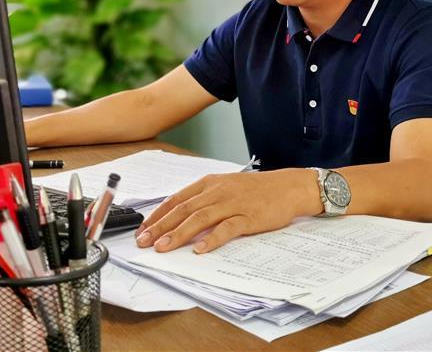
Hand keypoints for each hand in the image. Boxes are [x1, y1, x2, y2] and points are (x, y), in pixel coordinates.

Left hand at [135, 168, 320, 253]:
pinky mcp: (249, 217)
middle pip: (184, 209)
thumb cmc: (256, 189)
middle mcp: (218, 191)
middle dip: (161, 227)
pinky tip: (200, 249)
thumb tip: (178, 216)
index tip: (143, 229)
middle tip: (144, 242)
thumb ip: (204, 199)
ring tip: (164, 247)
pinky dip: (212, 238)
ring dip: (179, 233)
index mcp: (210, 183)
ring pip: (201, 218)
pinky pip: (227, 228)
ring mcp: (233, 203)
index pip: (177, 199)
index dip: (158, 215)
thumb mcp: (225, 187)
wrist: (288, 187)